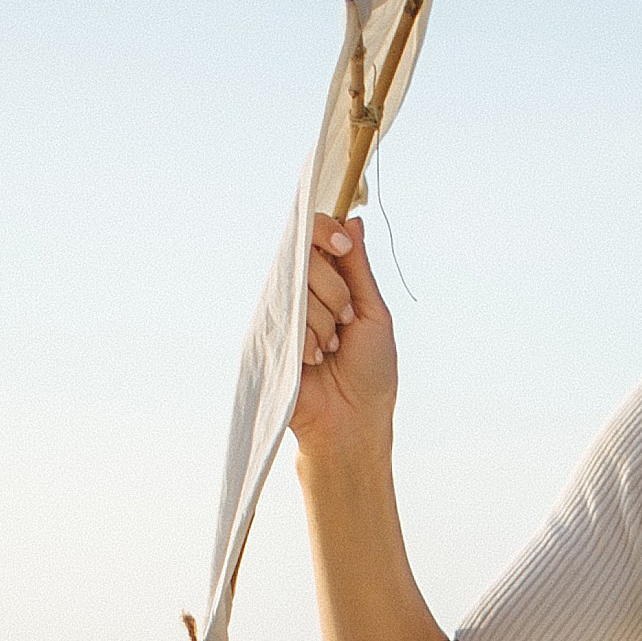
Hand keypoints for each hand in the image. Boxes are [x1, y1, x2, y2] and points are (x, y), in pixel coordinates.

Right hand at [289, 218, 396, 451]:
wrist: (352, 420)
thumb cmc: (370, 372)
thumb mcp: (373, 313)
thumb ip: (359, 268)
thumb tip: (352, 220)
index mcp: (329, 282)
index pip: (314, 233)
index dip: (325, 231)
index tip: (343, 247)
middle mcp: (302, 292)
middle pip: (306, 254)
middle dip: (335, 290)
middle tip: (346, 323)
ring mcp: (282, 312)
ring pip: (297, 285)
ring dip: (325, 321)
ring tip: (330, 349)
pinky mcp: (268, 335)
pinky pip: (286, 315)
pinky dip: (309, 338)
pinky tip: (314, 360)